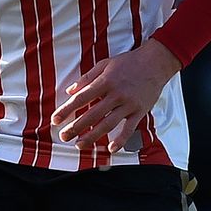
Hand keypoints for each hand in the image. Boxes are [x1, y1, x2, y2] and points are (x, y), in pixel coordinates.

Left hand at [51, 38, 181, 153]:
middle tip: (64, 136)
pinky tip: (110, 149)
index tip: (55, 120)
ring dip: (92, 136)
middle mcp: (116, 94)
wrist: (155, 62)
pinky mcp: (140, 111)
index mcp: (105, 81)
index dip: (66, 110)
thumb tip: (70, 91)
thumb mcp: (105, 64)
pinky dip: (120, 140)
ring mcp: (129, 104)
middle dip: (76, 127)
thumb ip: (86, 78)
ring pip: (108, 124)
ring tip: (79, 144)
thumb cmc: (129, 62)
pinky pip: (129, 129)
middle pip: (92, 114)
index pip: (81, 98)